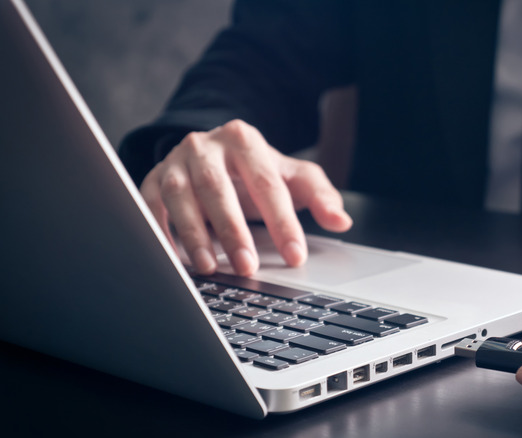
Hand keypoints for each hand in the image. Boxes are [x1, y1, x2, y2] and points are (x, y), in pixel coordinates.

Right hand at [139, 119, 352, 275]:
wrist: (211, 156)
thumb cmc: (255, 172)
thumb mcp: (291, 177)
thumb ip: (320, 195)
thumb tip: (341, 220)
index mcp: (244, 140)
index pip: (267, 183)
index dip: (283, 222)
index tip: (295, 255)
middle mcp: (206, 146)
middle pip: (218, 188)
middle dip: (233, 230)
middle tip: (248, 267)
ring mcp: (175, 162)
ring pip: (180, 195)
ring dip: (193, 235)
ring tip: (210, 268)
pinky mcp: (153, 180)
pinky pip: (150, 206)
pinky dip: (160, 232)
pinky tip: (175, 259)